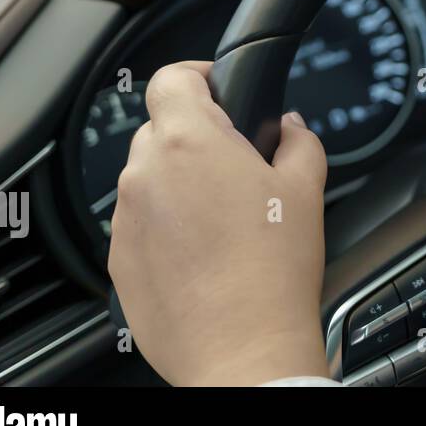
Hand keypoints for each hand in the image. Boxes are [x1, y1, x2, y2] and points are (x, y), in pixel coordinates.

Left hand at [108, 61, 328, 385]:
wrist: (241, 349)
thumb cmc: (271, 272)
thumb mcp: (307, 189)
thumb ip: (299, 141)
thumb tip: (290, 128)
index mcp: (189, 142)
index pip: (170, 77)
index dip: (197, 75)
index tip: (218, 87)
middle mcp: (145, 174)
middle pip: (160, 129)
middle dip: (197, 138)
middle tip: (239, 165)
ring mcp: (125, 219)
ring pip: (149, 179)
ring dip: (180, 184)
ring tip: (225, 219)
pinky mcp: (118, 260)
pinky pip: (140, 224)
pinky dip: (167, 227)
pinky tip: (205, 253)